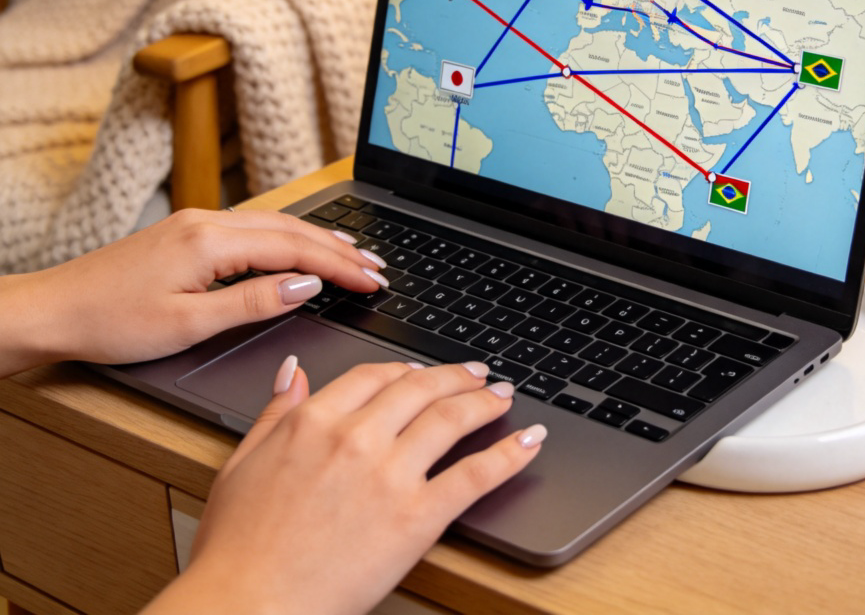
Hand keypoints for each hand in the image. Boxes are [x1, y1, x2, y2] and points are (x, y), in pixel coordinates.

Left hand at [0, 208, 388, 374]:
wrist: (51, 309)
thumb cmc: (109, 322)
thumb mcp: (187, 324)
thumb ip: (252, 302)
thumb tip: (305, 285)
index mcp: (212, 241)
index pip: (295, 249)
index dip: (340, 265)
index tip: (374, 281)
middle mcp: (209, 221)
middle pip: (292, 229)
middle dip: (341, 248)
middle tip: (379, 268)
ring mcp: (199, 223)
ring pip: (276, 225)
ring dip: (318, 240)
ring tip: (356, 255)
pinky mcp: (190, 232)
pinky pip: (255, 229)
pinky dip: (289, 239)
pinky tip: (301, 248)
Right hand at [145, 359, 545, 614]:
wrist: (244, 608)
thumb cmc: (237, 550)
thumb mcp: (242, 464)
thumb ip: (274, 412)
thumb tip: (295, 372)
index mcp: (314, 421)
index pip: (373, 375)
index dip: (404, 370)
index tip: (419, 372)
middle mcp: (357, 436)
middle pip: (419, 388)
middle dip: (453, 376)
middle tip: (475, 373)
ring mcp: (390, 475)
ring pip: (450, 419)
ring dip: (484, 401)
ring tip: (503, 395)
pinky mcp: (416, 517)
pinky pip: (474, 475)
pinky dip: (509, 453)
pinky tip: (529, 441)